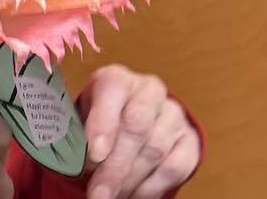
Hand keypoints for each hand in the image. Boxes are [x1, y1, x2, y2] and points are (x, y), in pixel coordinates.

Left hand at [80, 65, 200, 198]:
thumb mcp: (85, 115)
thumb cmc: (101, 117)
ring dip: (131, 179)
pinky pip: (175, 166)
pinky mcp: (190, 138)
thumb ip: (82, 130)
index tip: (95, 155)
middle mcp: (149, 90)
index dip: (104, 122)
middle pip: (136, 126)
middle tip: (98, 192)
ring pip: (155, 149)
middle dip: (116, 165)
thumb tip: (76, 158)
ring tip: (111, 195)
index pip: (113, 90)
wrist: (132, 115)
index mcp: (118, 78)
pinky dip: (152, 186)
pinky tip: (134, 194)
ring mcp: (173, 113)